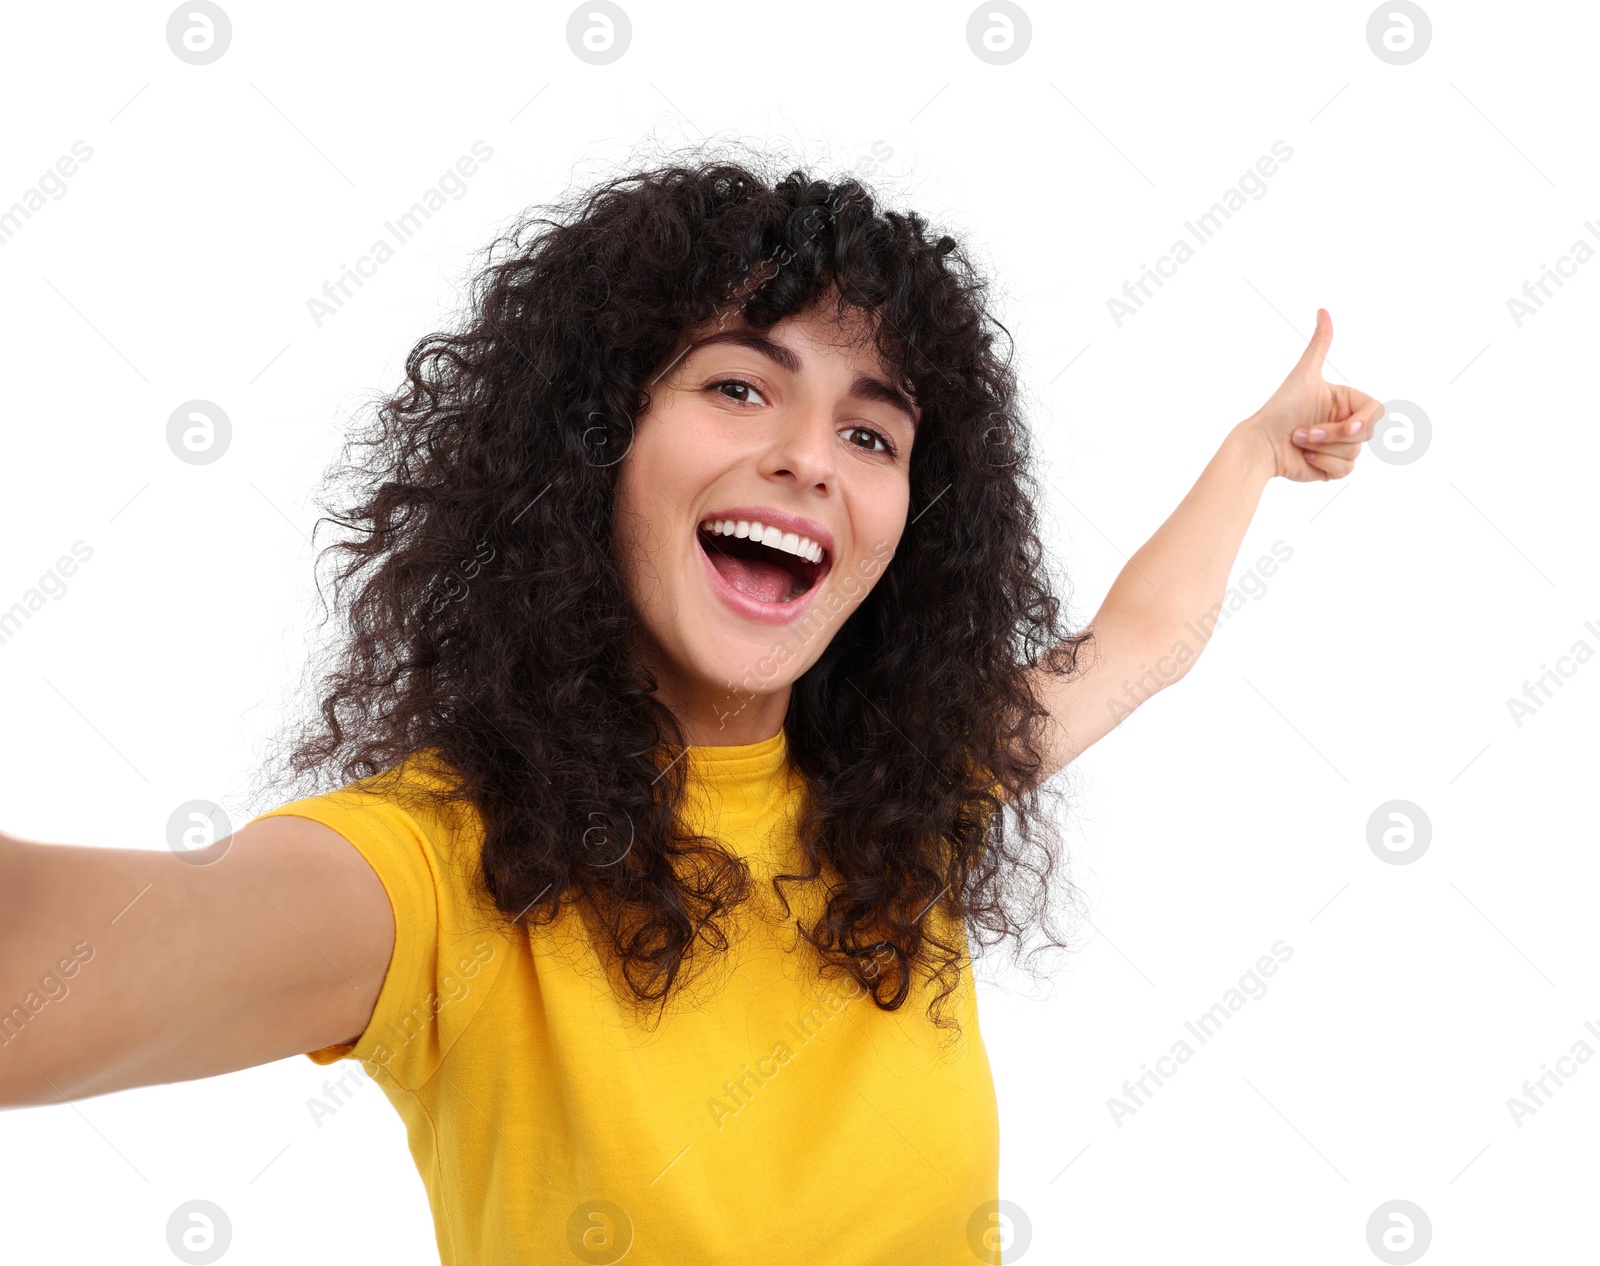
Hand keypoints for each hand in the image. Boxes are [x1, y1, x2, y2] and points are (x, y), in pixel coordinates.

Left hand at [1239, 309, 1381, 482]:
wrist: (1260, 444)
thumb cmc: (1279, 409)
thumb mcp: (1303, 375)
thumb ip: (1319, 346)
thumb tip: (1323, 310)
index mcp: (1345, 402)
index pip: (1375, 411)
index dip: (1363, 421)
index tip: (1346, 426)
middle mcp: (1345, 424)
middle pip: (1366, 434)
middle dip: (1333, 435)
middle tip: (1304, 432)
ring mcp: (1340, 447)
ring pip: (1354, 453)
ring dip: (1323, 449)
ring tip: (1298, 441)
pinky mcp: (1332, 468)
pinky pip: (1344, 470)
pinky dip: (1323, 465)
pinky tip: (1304, 457)